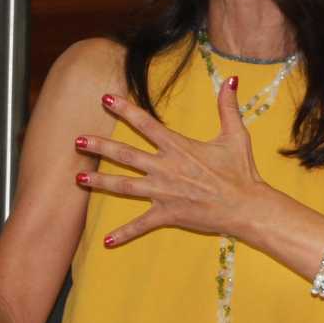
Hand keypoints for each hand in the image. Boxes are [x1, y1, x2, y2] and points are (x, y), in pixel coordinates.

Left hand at [75, 81, 277, 247]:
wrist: (246, 206)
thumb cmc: (241, 172)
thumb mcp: (235, 135)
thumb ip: (227, 107)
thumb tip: (230, 81)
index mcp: (178, 147)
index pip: (145, 124)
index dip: (124, 110)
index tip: (104, 98)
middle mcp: (165, 168)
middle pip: (125, 155)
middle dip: (99, 147)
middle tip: (77, 141)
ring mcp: (164, 192)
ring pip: (124, 186)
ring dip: (99, 183)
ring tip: (77, 180)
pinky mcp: (167, 214)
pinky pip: (141, 225)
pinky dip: (123, 234)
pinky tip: (106, 241)